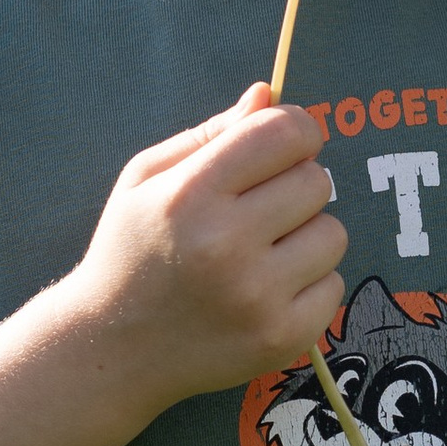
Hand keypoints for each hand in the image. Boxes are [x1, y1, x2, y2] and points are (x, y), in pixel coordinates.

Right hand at [71, 88, 347, 414]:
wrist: (111, 350)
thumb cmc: (130, 253)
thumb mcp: (145, 180)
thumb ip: (211, 135)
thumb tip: (268, 95)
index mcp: (190, 195)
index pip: (285, 133)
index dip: (295, 131)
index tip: (282, 148)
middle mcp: (225, 245)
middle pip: (317, 181)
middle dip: (295, 186)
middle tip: (259, 210)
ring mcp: (257, 297)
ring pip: (333, 234)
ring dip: (305, 237)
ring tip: (260, 254)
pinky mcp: (282, 339)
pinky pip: (334, 287)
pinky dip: (308, 286)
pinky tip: (264, 293)